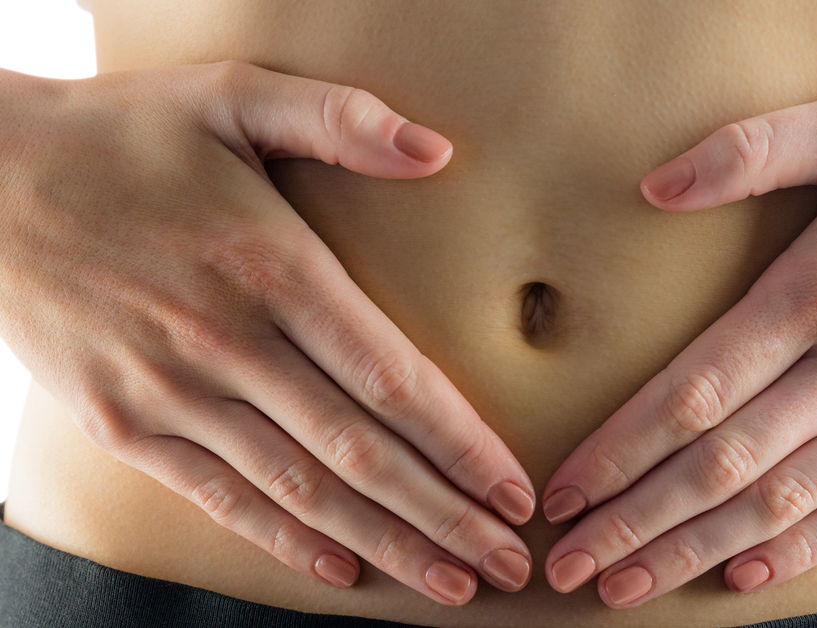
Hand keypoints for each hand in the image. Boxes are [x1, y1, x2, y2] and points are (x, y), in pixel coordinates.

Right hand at [0, 61, 534, 605]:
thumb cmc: (121, 135)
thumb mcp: (231, 95)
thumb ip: (339, 119)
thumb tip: (438, 151)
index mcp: (273, 267)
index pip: (392, 377)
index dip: (461, 442)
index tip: (512, 489)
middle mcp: (230, 343)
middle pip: (361, 451)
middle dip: (444, 514)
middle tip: (505, 560)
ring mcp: (172, 393)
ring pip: (301, 490)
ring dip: (383, 543)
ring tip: (448, 581)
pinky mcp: (123, 424)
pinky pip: (219, 497)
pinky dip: (283, 538)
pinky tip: (339, 568)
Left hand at [539, 87, 816, 606]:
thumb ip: (752, 149)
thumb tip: (655, 185)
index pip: (693, 392)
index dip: (620, 450)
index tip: (563, 491)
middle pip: (721, 465)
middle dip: (635, 521)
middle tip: (564, 565)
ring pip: (781, 504)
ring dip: (694, 550)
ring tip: (626, 587)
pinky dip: (799, 551)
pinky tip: (740, 578)